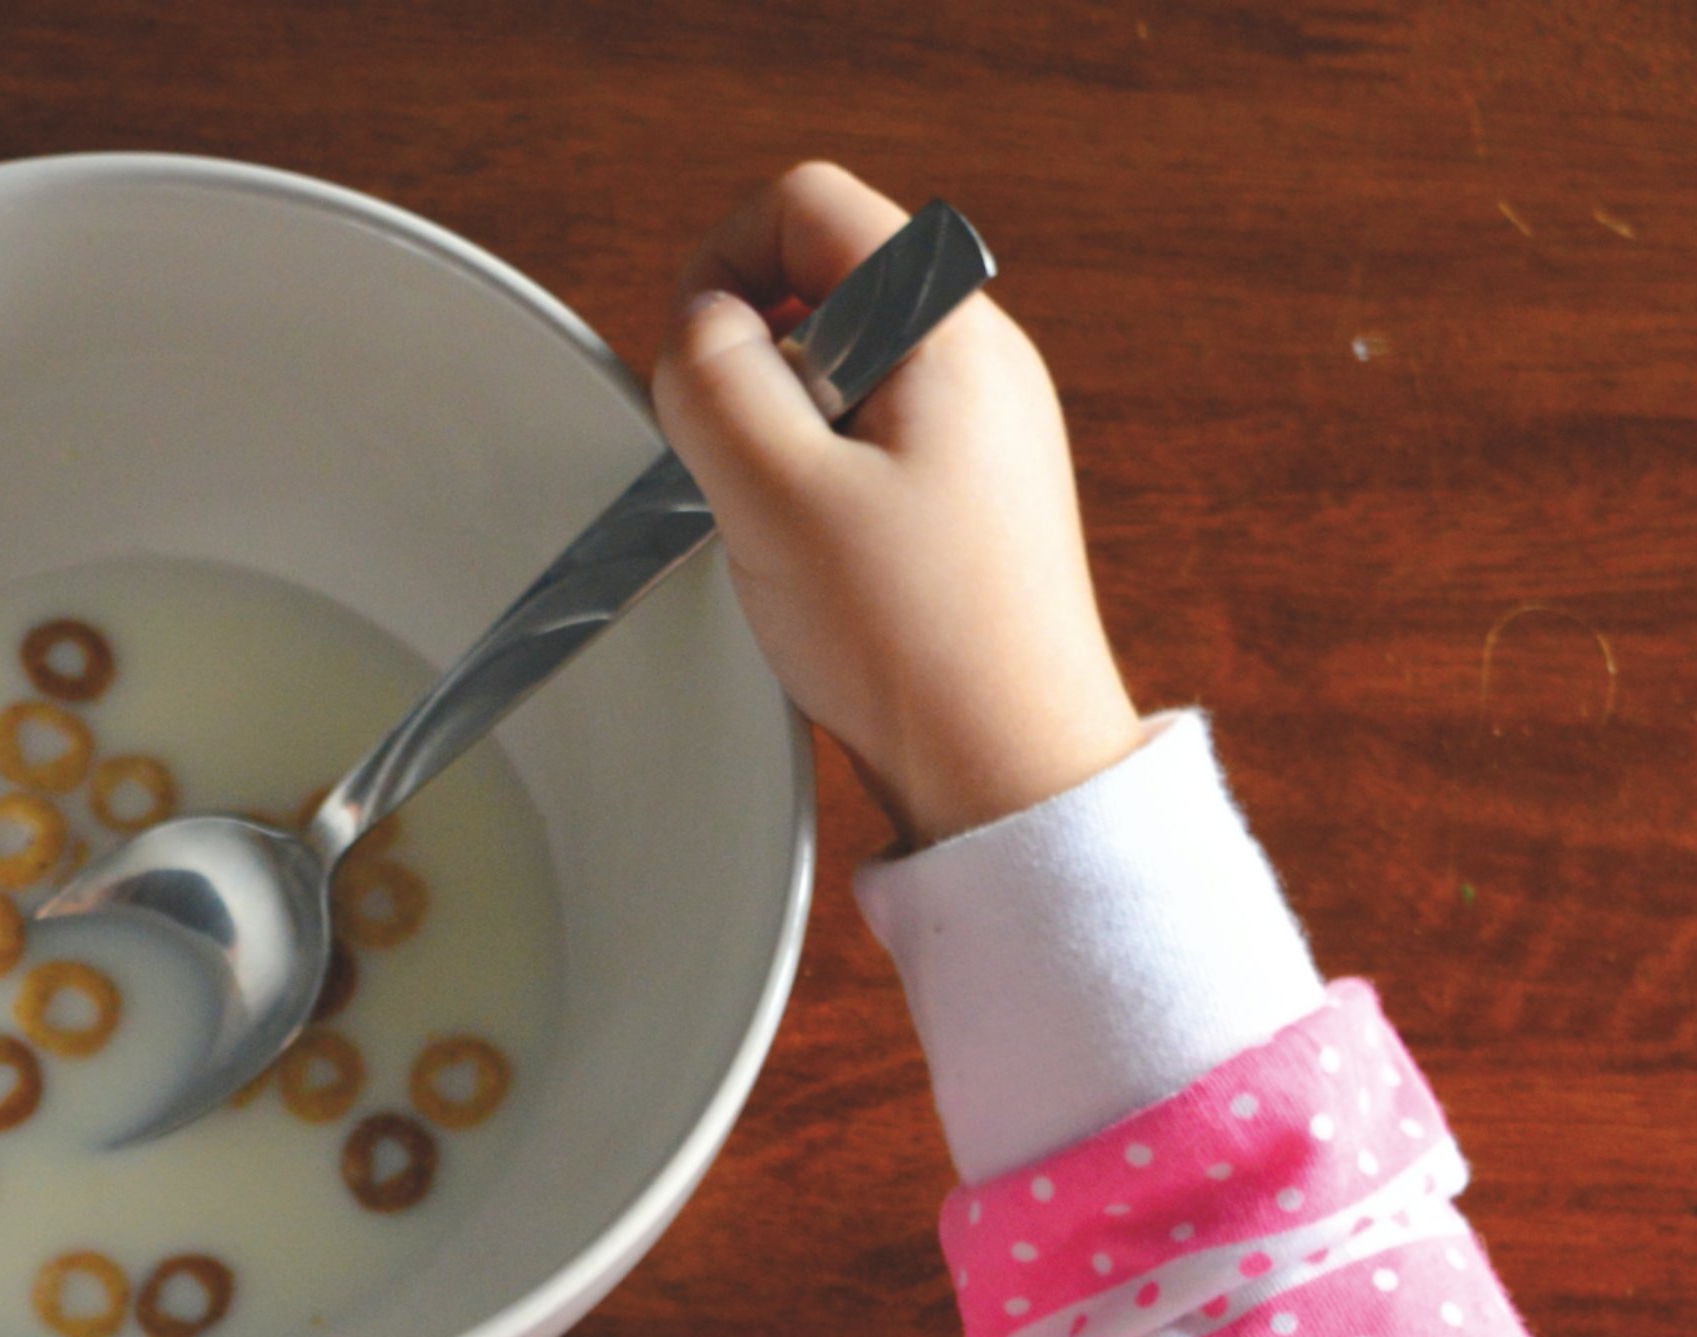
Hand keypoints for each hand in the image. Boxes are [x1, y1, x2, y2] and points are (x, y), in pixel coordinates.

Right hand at [651, 164, 1145, 847]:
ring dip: (776, 445)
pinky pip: (859, 452)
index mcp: (946, 326)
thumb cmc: (916, 644)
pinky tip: (820, 572)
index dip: (721, 268)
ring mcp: (976, 432)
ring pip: (831, 380)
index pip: (808, 207)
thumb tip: (694, 330)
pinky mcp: (964, 502)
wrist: (1006, 769)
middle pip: (816, 290)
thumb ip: (714, 383)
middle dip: (748, 371)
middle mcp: (976, 360)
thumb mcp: (776, 496)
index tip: (690, 368)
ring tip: (788, 536)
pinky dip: (812, 494)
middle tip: (743, 476)